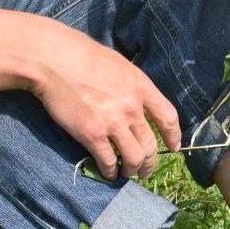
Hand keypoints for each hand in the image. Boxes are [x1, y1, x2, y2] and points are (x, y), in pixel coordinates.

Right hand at [29, 25, 179, 179]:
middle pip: (151, 144)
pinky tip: (107, 172)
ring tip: (126, 173)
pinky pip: (108, 161)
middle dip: (149, 162)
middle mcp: (132, 107)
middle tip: (144, 170)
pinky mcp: (92, 134)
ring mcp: (112, 122)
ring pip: (134, 157)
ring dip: (132, 169)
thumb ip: (131, 85)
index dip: (174, 136)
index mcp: (141, 86)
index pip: (168, 117)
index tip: (173, 147)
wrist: (55, 60)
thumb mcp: (119, 64)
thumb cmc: (82, 55)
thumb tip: (135, 100)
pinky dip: (110, 171)